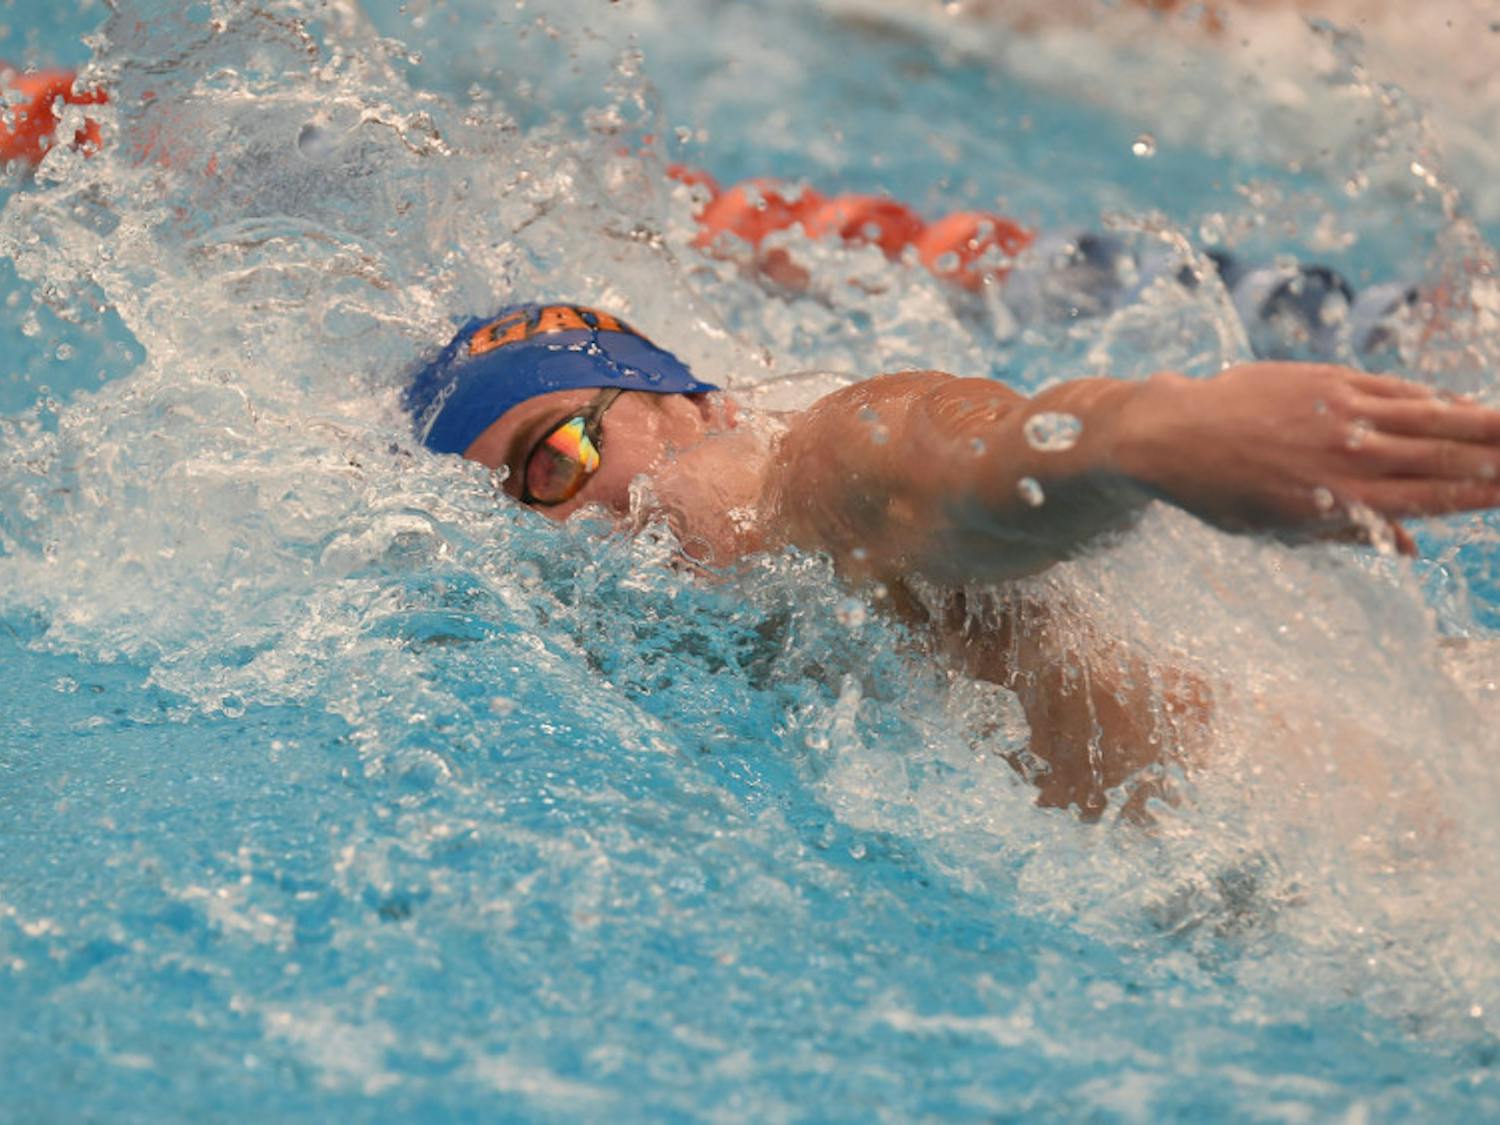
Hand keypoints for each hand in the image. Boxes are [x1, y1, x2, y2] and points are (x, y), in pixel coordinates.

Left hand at [1115, 363, 1499, 550]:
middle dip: (1495, 456)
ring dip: (1480, 420)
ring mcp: (1341, 414)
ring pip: (1428, 416)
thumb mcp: (1280, 530)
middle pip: (1442, 455)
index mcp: (1340, 501)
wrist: (1172, 435)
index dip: (1481, 493)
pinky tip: (1459, 400)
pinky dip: (1431, 396)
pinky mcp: (1328, 381)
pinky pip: (1393, 389)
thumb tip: (1410, 549)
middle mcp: (1348, 456)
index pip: (1430, 497)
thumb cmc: (1223, 493)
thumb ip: (1350, 533)